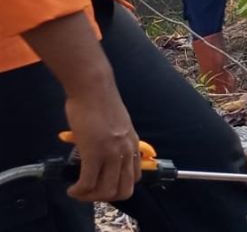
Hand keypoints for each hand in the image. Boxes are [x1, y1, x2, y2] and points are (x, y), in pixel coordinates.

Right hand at [63, 80, 140, 201]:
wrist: (93, 88)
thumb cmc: (100, 102)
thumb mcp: (117, 124)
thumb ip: (115, 140)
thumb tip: (103, 153)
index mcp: (133, 144)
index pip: (135, 177)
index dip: (118, 186)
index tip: (102, 183)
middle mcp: (126, 150)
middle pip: (124, 190)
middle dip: (106, 196)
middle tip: (90, 191)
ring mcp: (111, 152)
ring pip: (107, 191)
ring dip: (91, 196)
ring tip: (79, 191)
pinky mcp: (94, 152)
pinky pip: (88, 183)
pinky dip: (79, 191)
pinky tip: (72, 188)